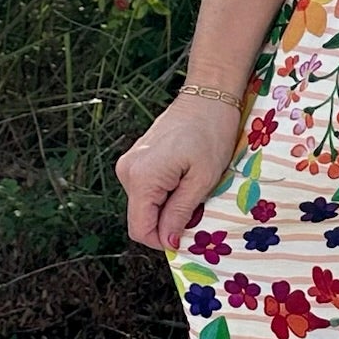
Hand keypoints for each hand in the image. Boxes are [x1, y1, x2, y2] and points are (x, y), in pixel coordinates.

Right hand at [116, 94, 243, 250]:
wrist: (208, 97)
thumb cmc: (211, 134)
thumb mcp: (203, 179)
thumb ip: (181, 212)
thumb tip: (169, 242)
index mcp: (141, 178)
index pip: (140, 229)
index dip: (163, 240)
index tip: (188, 234)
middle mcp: (127, 172)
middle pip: (142, 217)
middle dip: (168, 221)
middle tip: (198, 205)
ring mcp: (129, 164)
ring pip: (145, 204)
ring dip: (168, 206)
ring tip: (193, 185)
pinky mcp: (136, 159)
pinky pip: (147, 189)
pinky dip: (165, 192)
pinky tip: (185, 176)